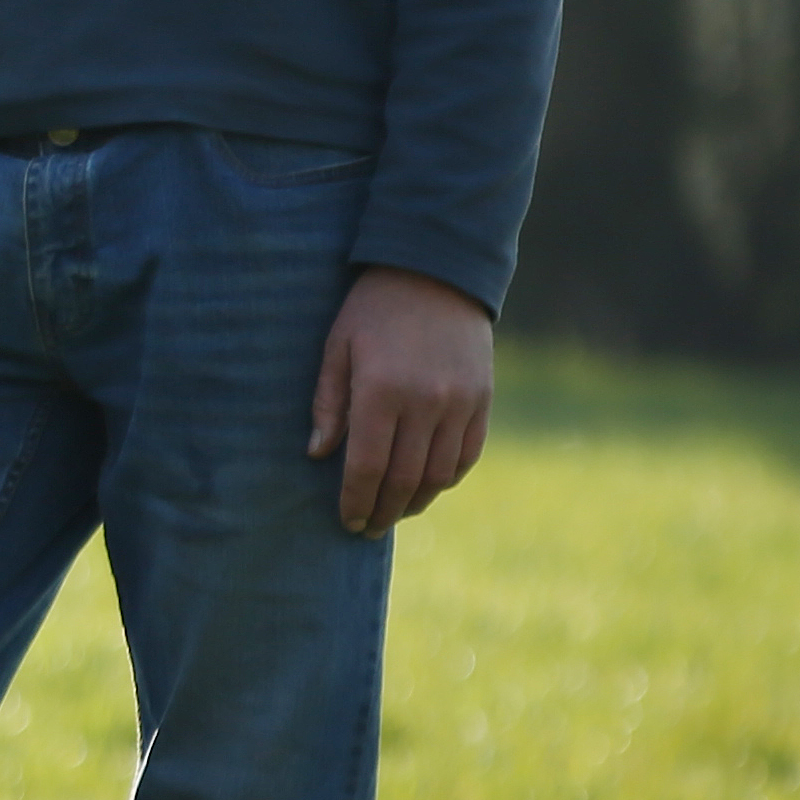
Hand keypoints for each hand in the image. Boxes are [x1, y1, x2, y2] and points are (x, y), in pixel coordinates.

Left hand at [309, 265, 493, 532]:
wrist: (436, 271)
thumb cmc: (373, 309)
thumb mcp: (337, 347)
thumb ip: (329, 404)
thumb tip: (316, 455)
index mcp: (381, 391)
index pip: (366, 466)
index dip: (355, 501)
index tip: (346, 522)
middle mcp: (425, 403)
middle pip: (404, 479)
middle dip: (383, 511)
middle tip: (367, 528)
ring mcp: (460, 403)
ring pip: (439, 475)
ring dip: (416, 501)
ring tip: (395, 511)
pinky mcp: (482, 399)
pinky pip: (468, 454)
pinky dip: (448, 478)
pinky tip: (428, 487)